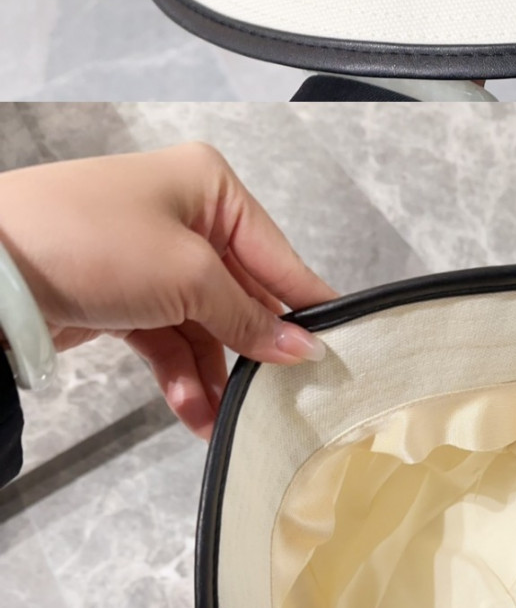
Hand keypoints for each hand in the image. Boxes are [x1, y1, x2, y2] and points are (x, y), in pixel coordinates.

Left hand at [0, 147, 325, 434]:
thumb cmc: (88, 240)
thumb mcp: (188, 276)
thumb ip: (247, 316)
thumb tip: (299, 345)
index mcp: (208, 186)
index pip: (275, 253)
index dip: (303, 306)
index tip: (335, 350)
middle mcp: (182, 215)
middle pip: (240, 294)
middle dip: (252, 351)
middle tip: (280, 399)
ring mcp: (148, 258)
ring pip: (202, 326)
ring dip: (214, 375)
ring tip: (227, 421)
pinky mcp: (119, 295)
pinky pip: (166, 340)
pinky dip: (180, 375)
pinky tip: (193, 412)